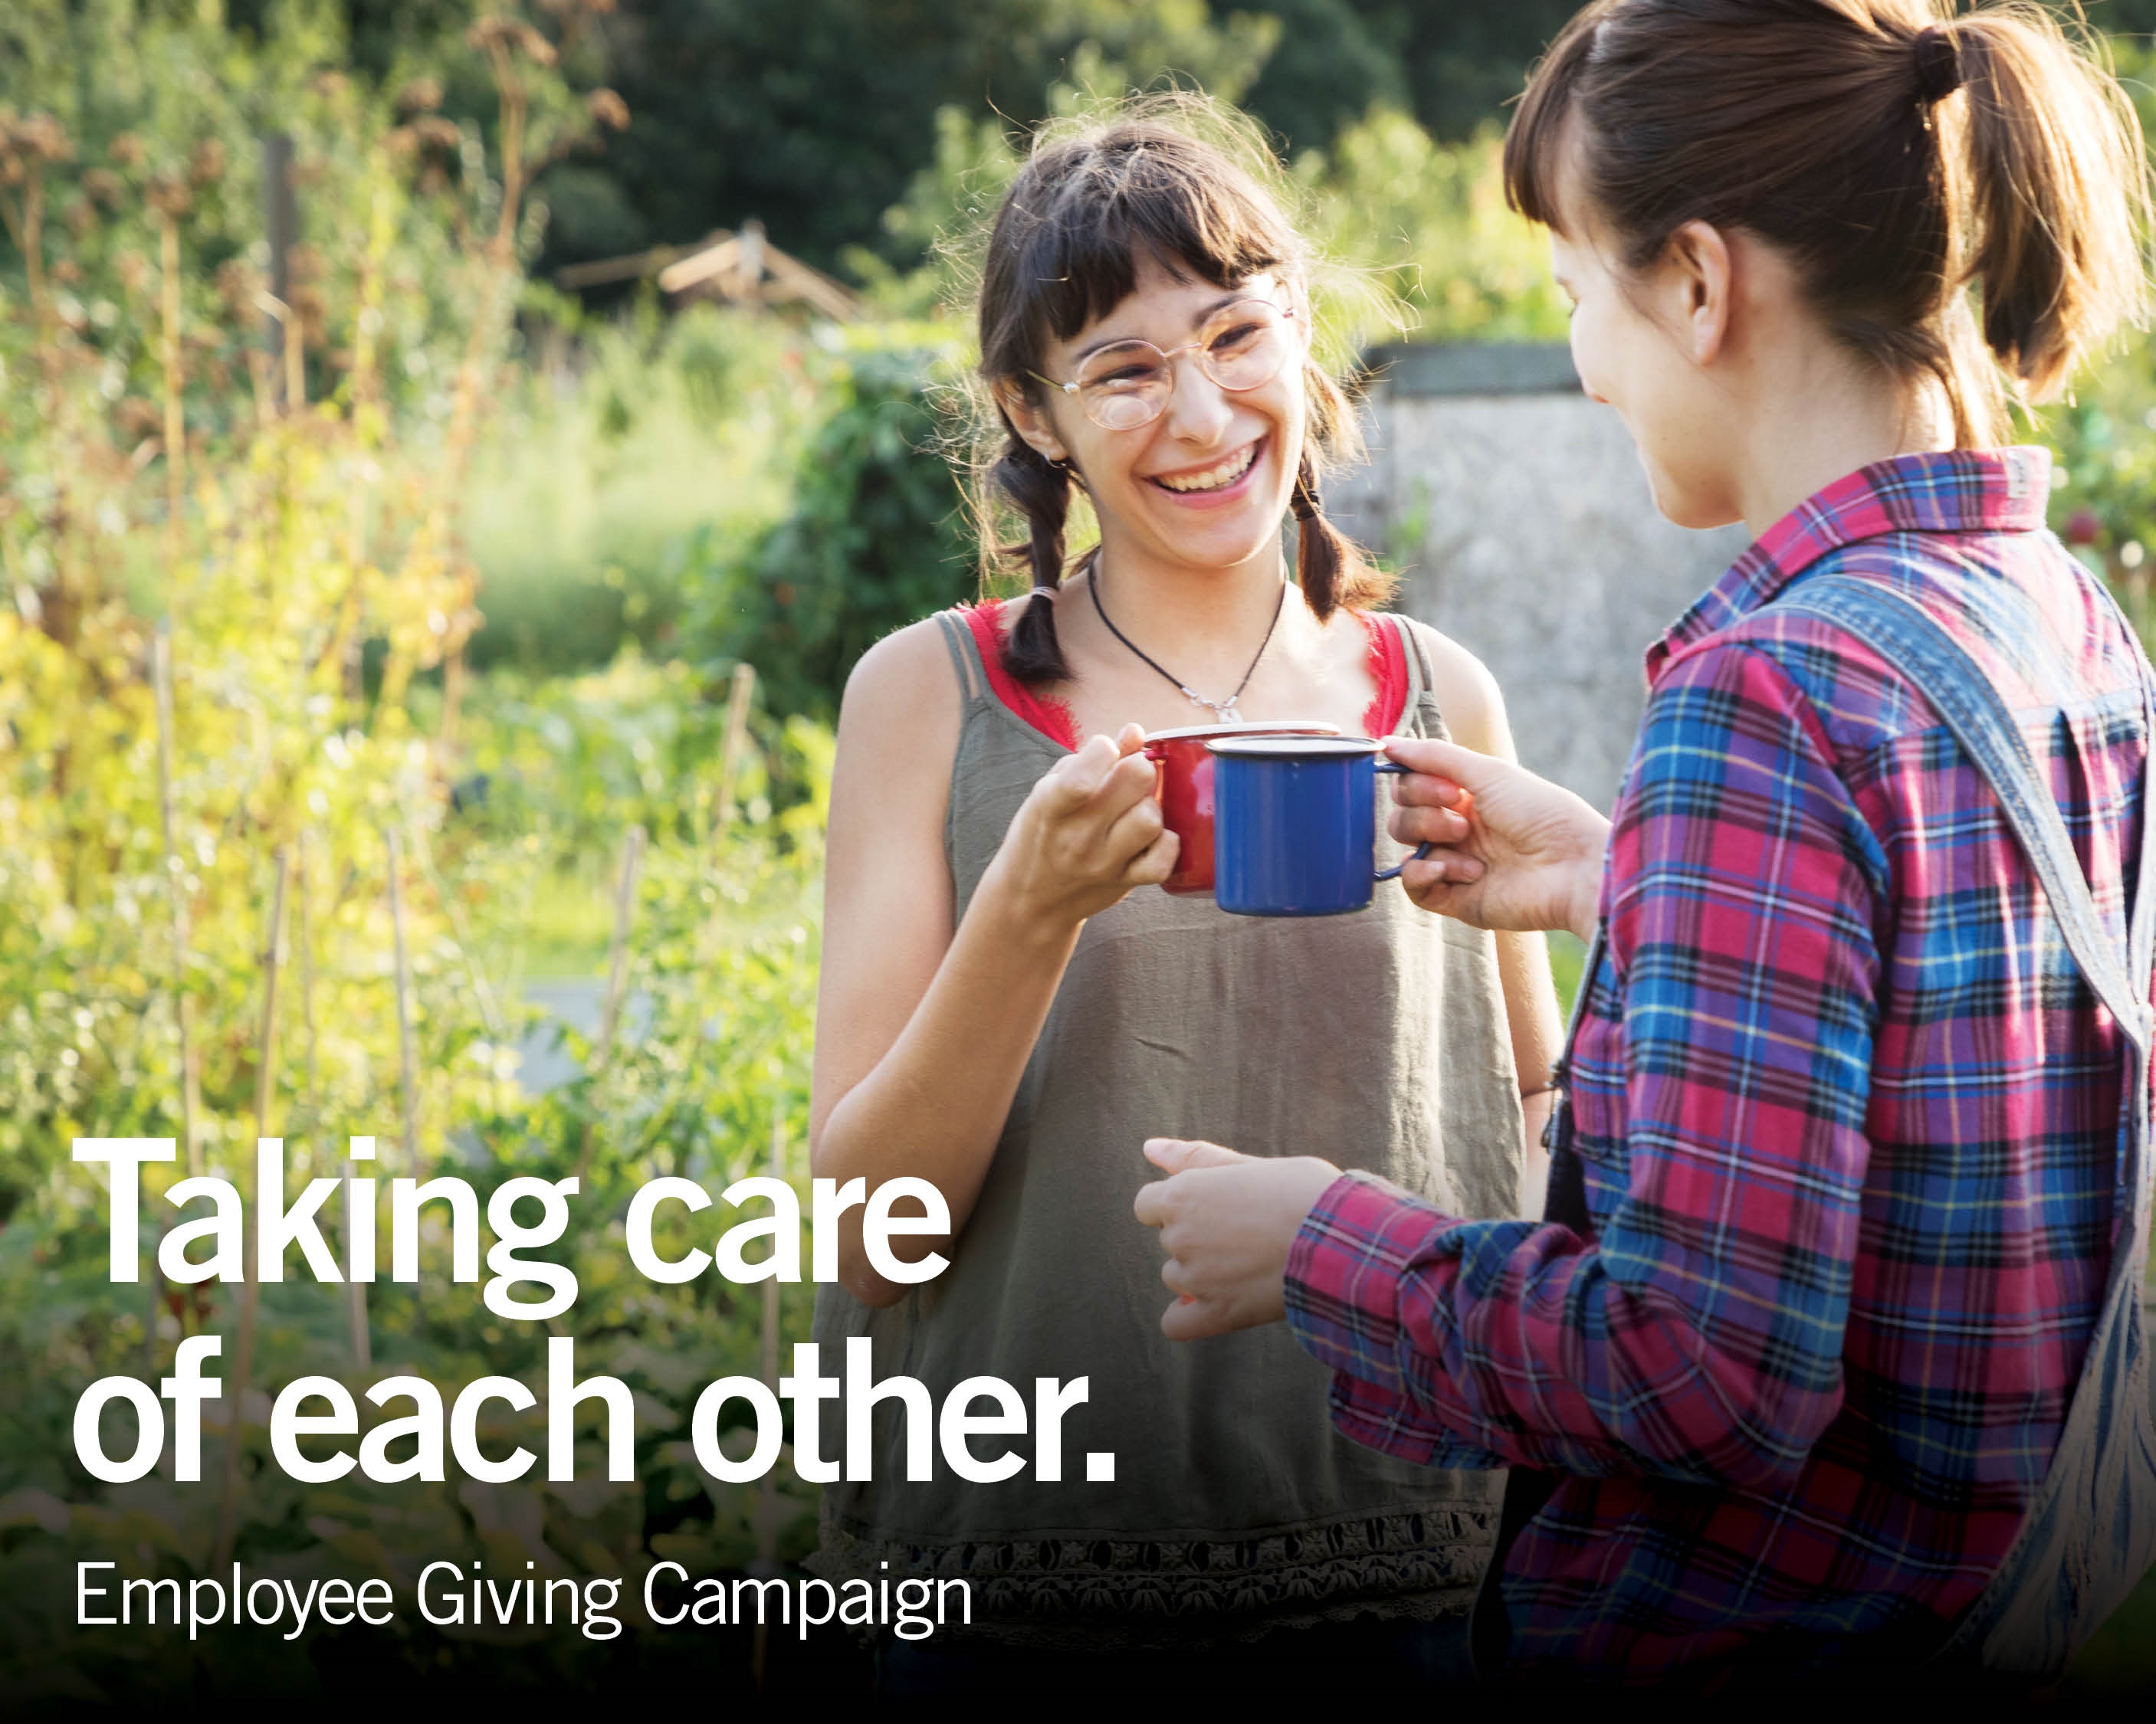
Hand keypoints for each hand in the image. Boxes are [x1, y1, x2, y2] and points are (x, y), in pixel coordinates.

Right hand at [991, 724, 1177, 927]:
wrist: (1030, 899)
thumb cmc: (1043, 833)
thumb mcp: (1052, 790)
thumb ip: (1092, 759)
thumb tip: (1135, 732)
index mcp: (1051, 806)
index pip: (1083, 776)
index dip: (1104, 749)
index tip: (1103, 751)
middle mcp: (1077, 836)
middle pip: (1137, 779)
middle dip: (1137, 768)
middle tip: (1127, 779)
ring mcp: (1103, 863)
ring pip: (1152, 817)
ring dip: (1150, 806)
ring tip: (1133, 810)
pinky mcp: (1126, 883)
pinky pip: (1165, 858)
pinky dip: (1165, 842)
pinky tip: (1149, 836)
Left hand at [1132, 1138, 1340, 1340]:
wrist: (1343, 1238)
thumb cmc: (1303, 1192)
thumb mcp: (1249, 1164)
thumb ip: (1195, 1157)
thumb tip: (1148, 1148)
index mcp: (1182, 1195)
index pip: (1148, 1204)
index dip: (1181, 1204)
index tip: (1216, 1207)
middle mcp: (1179, 1236)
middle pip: (1170, 1240)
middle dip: (1199, 1236)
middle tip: (1251, 1232)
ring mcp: (1195, 1278)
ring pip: (1177, 1278)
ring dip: (1202, 1273)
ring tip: (1252, 1264)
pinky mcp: (1216, 1314)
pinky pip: (1175, 1324)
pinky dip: (1190, 1317)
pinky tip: (1219, 1304)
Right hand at [1382, 736, 1607, 940]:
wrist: (1572, 867)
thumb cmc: (1540, 814)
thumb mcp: (1489, 773)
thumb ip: (1435, 757)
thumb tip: (1386, 742)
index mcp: (1466, 798)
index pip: (1410, 787)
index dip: (1416, 785)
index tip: (1450, 790)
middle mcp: (1457, 830)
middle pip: (1402, 817)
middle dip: (1423, 814)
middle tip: (1462, 822)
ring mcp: (1455, 865)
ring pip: (1405, 848)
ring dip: (1430, 840)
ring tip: (1466, 846)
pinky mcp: (1455, 899)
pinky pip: (1412, 886)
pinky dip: (1423, 874)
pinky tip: (1457, 871)